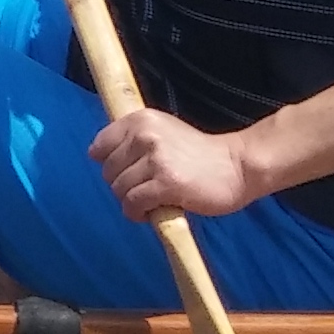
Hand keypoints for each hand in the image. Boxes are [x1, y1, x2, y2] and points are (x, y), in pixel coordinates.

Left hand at [89, 108, 267, 222]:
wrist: (238, 166)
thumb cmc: (199, 154)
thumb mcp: (164, 132)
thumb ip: (133, 139)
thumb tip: (96, 155)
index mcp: (142, 120)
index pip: (100, 145)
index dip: (108, 164)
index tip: (126, 172)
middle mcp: (145, 136)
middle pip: (108, 171)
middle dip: (122, 185)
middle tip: (145, 189)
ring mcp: (156, 159)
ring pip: (119, 189)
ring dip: (131, 201)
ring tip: (152, 201)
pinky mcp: (166, 183)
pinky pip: (133, 203)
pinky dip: (138, 213)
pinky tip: (152, 211)